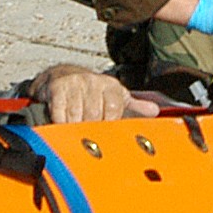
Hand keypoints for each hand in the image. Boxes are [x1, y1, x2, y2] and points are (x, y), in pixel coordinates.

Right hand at [25, 64, 163, 123]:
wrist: (63, 75)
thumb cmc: (92, 91)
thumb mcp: (115, 95)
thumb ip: (134, 105)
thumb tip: (155, 111)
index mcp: (111, 86)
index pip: (114, 108)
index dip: (109, 123)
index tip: (105, 134)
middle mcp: (93, 81)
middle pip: (94, 115)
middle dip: (90, 129)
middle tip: (89, 137)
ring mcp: (75, 84)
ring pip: (76, 116)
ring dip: (75, 128)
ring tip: (75, 132)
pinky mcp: (58, 88)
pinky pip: (60, 112)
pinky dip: (60, 123)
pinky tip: (62, 125)